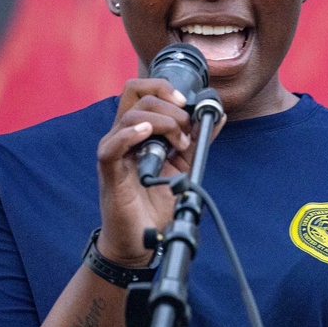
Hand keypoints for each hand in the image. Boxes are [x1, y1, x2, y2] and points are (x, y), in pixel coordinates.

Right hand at [94, 78, 224, 265]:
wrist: (143, 239)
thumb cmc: (157, 201)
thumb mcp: (183, 164)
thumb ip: (198, 139)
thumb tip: (218, 115)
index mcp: (137, 129)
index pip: (141, 89)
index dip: (164, 88)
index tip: (187, 103)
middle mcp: (122, 135)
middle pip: (136, 94)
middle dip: (169, 108)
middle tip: (185, 132)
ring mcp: (114, 152)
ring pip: (129, 116)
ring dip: (162, 123)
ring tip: (177, 143)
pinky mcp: (109, 172)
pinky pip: (112, 146)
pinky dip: (130, 134)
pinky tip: (146, 133)